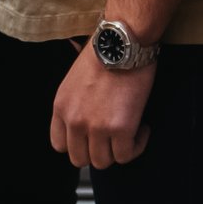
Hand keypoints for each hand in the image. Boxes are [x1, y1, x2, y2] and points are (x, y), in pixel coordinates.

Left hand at [49, 37, 156, 168]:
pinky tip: (142, 129)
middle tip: (113, 137)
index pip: (60, 145)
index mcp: (61, 107)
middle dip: (98, 150)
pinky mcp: (120, 129)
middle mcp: (74, 121)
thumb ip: (74, 101)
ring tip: (130, 132)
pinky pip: (126, 155)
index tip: (92, 136)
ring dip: (117, 150)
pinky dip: (136, 145)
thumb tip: (85, 109)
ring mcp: (96, 127)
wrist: (124, 41)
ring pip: (102, 162)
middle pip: (80, 159)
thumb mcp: (74, 77)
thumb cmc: (105, 51)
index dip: (79, 144)